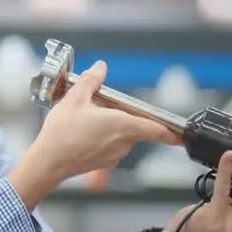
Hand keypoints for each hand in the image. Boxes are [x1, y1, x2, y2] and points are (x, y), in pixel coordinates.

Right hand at [26, 60, 180, 183]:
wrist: (47, 163)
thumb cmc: (61, 134)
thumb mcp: (75, 98)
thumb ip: (91, 80)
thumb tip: (100, 67)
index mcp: (123, 125)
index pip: (158, 129)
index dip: (174, 132)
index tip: (185, 133)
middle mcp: (123, 142)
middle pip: (135, 126)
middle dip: (123, 114)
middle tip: (101, 104)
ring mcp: (114, 155)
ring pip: (121, 135)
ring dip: (111, 124)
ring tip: (86, 116)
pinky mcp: (103, 162)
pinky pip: (111, 144)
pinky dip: (103, 135)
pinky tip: (83, 130)